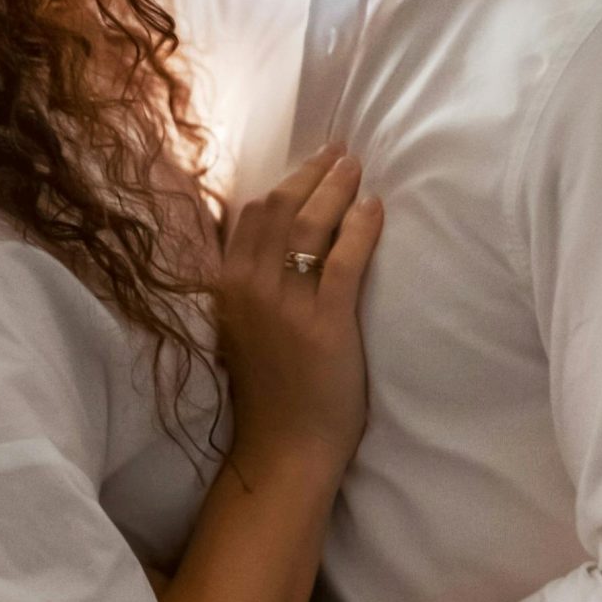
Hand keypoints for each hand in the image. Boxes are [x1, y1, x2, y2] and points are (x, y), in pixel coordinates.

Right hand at [214, 144, 383, 474]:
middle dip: (311, 174)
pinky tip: (376, 208)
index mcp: (225, 289)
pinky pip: (345, 259)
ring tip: (357, 169)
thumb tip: (268, 248)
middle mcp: (247, 288)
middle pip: (279, 208)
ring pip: (310, 225)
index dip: (283, 183)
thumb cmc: (268, 395)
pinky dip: (361, 227)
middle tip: (339, 153)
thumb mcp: (241, 331)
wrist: (282, 449)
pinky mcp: (323, 323)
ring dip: (336, 188)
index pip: (251, 216)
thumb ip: (248, 289)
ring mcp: (284, 305)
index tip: (307, 165)